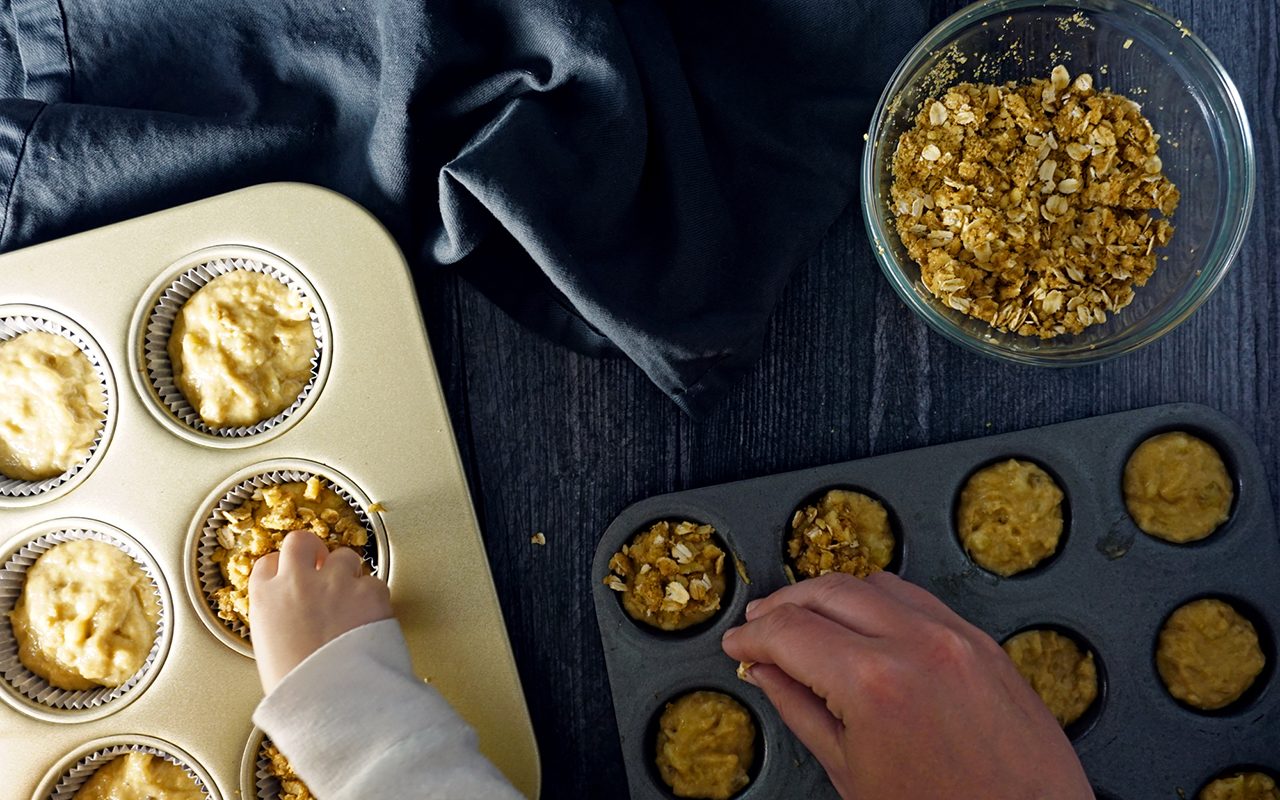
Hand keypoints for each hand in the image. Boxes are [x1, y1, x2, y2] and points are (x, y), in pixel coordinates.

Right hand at [249, 530, 392, 694]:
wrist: (332, 700)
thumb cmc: (298, 690)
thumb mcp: (269, 653)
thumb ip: (278, 623)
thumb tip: (291, 619)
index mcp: (266, 597)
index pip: (267, 563)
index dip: (282, 569)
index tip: (290, 576)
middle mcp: (298, 581)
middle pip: (301, 541)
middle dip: (313, 551)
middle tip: (322, 567)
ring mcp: (335, 582)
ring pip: (344, 556)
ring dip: (347, 572)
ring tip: (350, 600)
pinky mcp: (369, 590)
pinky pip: (374, 582)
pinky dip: (373, 597)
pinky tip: (369, 618)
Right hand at [721, 572, 1092, 799]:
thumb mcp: (851, 773)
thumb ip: (801, 710)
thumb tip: (768, 673)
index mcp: (875, 682)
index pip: (790, 630)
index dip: (752, 635)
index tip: (739, 645)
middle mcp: (917, 644)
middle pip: (827, 590)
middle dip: (783, 606)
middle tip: (760, 627)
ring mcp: (956, 636)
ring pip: (873, 582)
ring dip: (830, 595)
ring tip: (807, 621)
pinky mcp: (982, 642)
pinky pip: (919, 598)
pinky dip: (881, 601)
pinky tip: (864, 624)